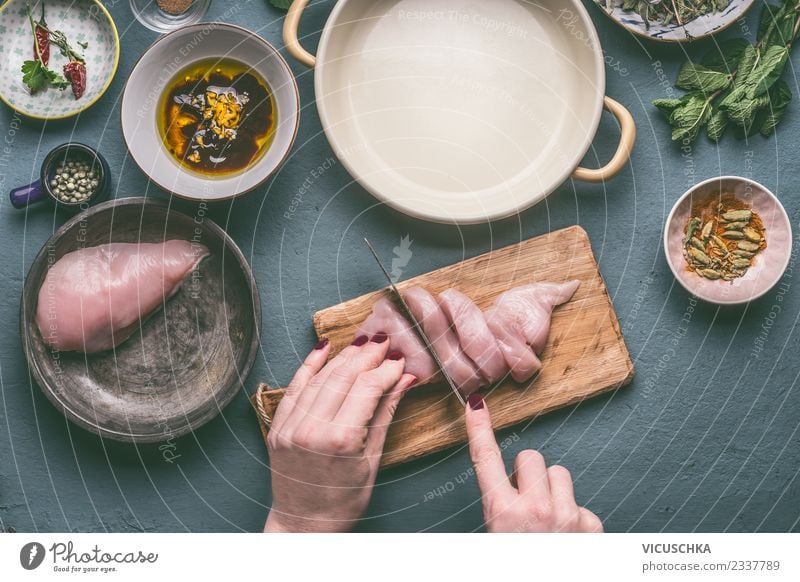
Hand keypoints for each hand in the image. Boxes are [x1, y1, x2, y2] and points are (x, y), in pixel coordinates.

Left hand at [264, 335, 414, 532]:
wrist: (305, 526)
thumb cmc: (345, 500)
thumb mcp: (373, 459)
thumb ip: (385, 413)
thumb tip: (405, 379)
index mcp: (341, 440)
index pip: (368, 388)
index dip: (387, 369)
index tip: (400, 359)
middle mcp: (312, 429)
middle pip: (343, 376)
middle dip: (367, 355)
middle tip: (385, 341)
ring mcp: (291, 427)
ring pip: (320, 377)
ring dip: (343, 356)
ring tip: (362, 344)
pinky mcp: (278, 427)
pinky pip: (294, 387)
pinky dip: (309, 365)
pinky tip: (325, 348)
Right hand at [464, 394, 602, 532]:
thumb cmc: (520, 573)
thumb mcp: (495, 535)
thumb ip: (500, 507)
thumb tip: (515, 481)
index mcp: (502, 513)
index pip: (485, 458)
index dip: (479, 428)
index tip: (476, 404)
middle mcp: (534, 509)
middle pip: (531, 457)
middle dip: (528, 473)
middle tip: (526, 504)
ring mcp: (566, 515)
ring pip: (559, 474)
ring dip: (553, 491)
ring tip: (549, 522)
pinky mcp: (590, 525)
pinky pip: (581, 503)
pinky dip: (575, 518)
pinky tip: (568, 537)